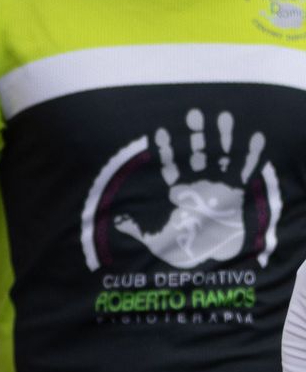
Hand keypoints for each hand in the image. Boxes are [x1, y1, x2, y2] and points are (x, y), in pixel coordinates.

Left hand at [113, 108, 265, 268]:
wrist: (205, 257)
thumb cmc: (177, 243)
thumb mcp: (151, 236)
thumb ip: (134, 226)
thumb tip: (116, 221)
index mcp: (175, 187)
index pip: (168, 163)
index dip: (165, 149)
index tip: (160, 131)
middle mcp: (196, 181)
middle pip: (195, 152)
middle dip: (195, 135)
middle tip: (193, 114)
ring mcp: (217, 183)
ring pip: (220, 155)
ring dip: (222, 137)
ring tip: (223, 116)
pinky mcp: (238, 191)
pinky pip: (245, 169)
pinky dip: (251, 154)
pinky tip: (255, 137)